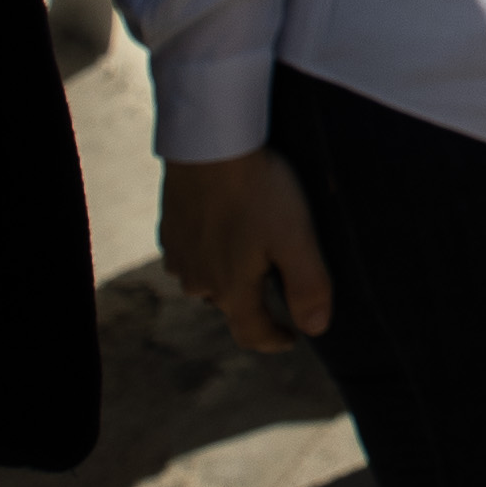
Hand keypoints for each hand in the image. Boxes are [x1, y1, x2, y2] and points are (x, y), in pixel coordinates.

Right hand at [162, 150, 332, 355]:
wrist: (209, 146)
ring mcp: (178, 255)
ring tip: (251, 257)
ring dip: (228, 275)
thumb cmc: (258, 192)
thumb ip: (308, 287)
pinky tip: (224, 230)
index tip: (292, 338)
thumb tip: (317, 328)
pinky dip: (209, 250)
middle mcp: (197, 281)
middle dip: (254, 302)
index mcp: (230, 290)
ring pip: (207, 278)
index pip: (251, 332)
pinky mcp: (169, 228)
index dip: (274, 340)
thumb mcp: (296, 240)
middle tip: (277, 288)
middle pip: (230, 304)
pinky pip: (191, 252)